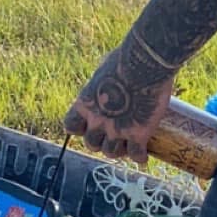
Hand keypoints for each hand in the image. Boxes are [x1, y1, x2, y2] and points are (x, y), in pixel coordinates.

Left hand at [65, 36, 177, 165]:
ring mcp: (117, 130)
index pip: (71, 126)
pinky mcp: (138, 135)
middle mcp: (97, 121)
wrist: (145, 65)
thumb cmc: (125, 59)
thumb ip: (103, 82)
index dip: (80, 129)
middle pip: (91, 144)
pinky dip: (139, 157)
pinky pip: (136, 155)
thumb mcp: (104, 70)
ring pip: (112, 152)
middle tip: (111, 137)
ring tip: (127, 148)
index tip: (88, 126)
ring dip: (118, 151)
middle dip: (100, 142)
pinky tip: (143, 156)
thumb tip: (109, 78)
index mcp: (86, 103)